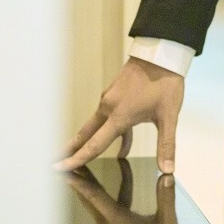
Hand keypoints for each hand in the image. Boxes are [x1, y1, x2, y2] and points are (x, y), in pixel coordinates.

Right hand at [56, 57, 184, 172]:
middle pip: (85, 134)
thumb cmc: (165, 82)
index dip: (77, 159)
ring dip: (88, 142)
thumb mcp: (169, 116)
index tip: (59, 168)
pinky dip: (108, 132)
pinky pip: (107, 117)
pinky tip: (123, 148)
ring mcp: (110, 99)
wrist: (162, 53)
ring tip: (79, 156)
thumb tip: (168, 169)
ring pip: (95, 126)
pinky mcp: (115, 93)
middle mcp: (109, 107)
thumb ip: (167, 144)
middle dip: (71, 150)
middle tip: (54, 162)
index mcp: (119, 116)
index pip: (94, 145)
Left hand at [67, 165, 183, 223]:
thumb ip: (166, 199)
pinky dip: (111, 188)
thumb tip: (167, 173)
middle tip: (66, 159)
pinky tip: (123, 171)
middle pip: (89, 197)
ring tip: (83, 162)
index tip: (65, 170)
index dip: (80, 182)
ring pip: (96, 200)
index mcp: (118, 222)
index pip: (95, 197)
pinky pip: (107, 204)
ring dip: (90, 181)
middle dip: (78, 178)